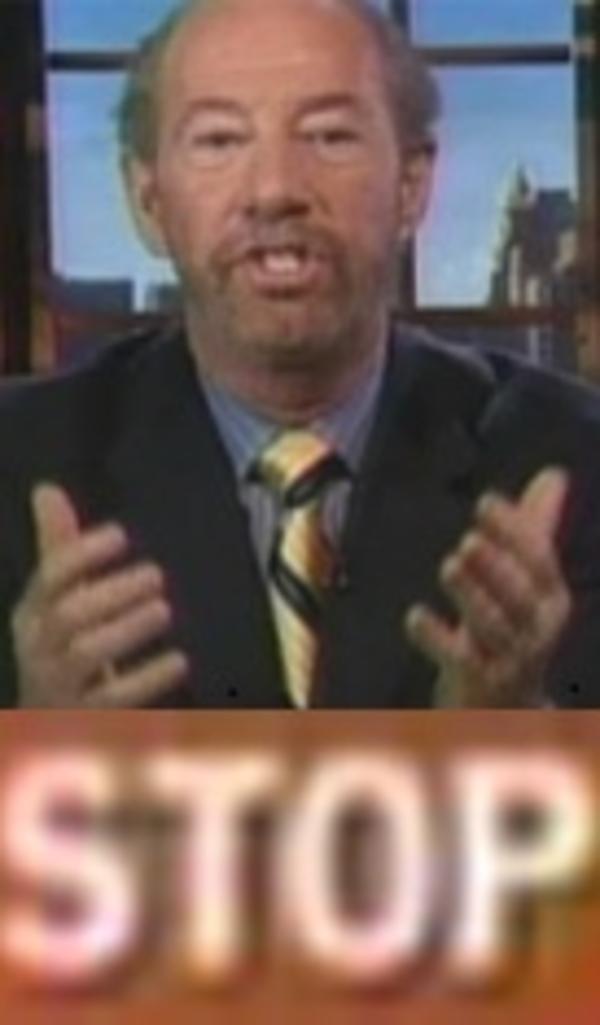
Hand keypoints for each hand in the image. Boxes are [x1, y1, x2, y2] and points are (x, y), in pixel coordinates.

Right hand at [12, 484, 187, 706]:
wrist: (54, 730)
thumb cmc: (64, 651)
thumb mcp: (59, 601)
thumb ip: (60, 549)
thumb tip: (47, 489)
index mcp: (30, 616)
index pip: (49, 578)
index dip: (82, 553)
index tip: (121, 535)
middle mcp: (37, 650)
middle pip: (67, 616)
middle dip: (110, 591)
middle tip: (156, 575)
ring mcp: (57, 688)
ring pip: (84, 654)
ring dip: (126, 628)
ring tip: (163, 609)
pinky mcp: (84, 722)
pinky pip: (113, 700)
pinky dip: (147, 678)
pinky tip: (179, 660)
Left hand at [405, 468, 570, 706]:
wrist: (503, 706)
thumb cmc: (511, 629)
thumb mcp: (526, 580)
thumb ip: (534, 528)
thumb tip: (555, 474)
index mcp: (551, 598)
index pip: (538, 559)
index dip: (513, 530)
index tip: (485, 502)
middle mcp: (537, 629)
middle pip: (520, 595)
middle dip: (497, 566)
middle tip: (469, 541)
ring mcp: (510, 659)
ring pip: (493, 625)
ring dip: (472, 595)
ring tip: (450, 566)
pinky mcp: (479, 682)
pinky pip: (458, 659)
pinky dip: (436, 638)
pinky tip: (415, 616)